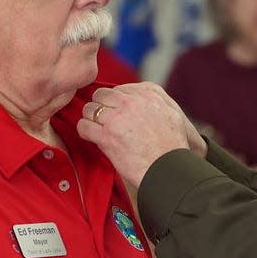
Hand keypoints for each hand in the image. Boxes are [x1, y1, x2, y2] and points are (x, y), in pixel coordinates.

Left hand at [77, 82, 205, 187]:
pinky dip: (84, 131)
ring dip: (91, 119)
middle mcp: (131, 101)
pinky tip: (92, 137)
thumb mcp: (173, 112)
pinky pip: (83, 126)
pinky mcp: (107, 137)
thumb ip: (156, 98)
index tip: (117, 113)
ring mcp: (117, 118)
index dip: (115, 102)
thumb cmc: (173, 145)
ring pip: (89, 109)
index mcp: (148, 93)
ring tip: (97, 129)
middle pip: (101, 94)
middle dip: (101, 106)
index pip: (120, 88)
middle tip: (104, 120)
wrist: (169, 169)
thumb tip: (139, 94)